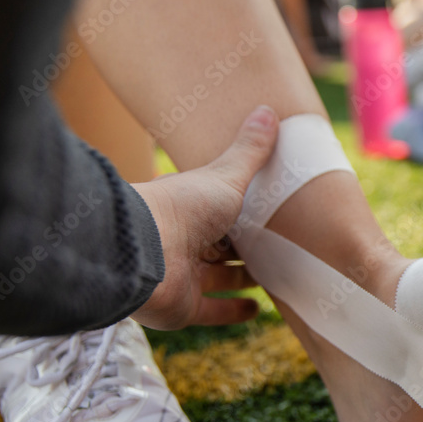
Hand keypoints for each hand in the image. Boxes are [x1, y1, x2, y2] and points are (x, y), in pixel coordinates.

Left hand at [130, 106, 277, 329]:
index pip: (223, 211)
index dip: (246, 213)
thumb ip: (250, 151)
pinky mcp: (183, 307)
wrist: (142, 253)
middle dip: (247, 249)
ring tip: (275, 278)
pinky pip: (211, 311)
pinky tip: (257, 309)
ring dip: (242, 280)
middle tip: (280, 249)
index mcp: (193, 210)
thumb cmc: (180, 208)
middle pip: (222, 247)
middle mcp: (186, 242)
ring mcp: (184, 276)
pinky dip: (233, 312)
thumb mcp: (226, 176)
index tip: (271, 215)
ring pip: (219, 279)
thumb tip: (269, 109)